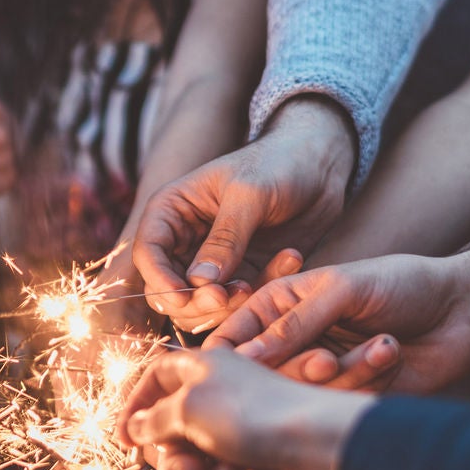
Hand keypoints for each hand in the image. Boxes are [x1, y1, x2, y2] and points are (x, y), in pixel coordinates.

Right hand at [121, 348, 376, 469]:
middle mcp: (226, 399)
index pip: (158, 378)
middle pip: (177, 435)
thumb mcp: (189, 408)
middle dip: (174, 461)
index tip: (123, 440)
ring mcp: (248, 435)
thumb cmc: (255, 413)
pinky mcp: (267, 468)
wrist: (322, 444)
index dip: (136, 407)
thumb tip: (136, 428)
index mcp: (207, 368)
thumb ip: (154, 420)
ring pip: (204, 469)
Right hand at [132, 97, 355, 333]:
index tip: (183, 297)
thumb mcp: (250, 193)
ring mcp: (214, 263)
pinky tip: (289, 261)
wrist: (321, 165)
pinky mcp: (243, 277)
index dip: (159, 279)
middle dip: (195, 301)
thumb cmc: (279, 163)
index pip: (148, 253)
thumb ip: (226, 238)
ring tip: (258, 283)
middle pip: (168, 290)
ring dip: (227, 306)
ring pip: (201, 307)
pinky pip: (240, 303)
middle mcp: (186, 241)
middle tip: (227, 296)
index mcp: (172, 211)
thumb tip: (200, 282)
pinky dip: (262, 294)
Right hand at [206, 254, 469, 392]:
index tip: (234, 372)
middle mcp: (292, 343)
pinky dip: (368, 380)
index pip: (232, 337)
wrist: (463, 311)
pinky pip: (338, 404)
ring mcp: (320, 373)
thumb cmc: (402, 284)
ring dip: (345, 374)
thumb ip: (293, 324)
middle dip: (300, 370)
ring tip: (383, 344)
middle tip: (328, 360)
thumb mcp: (343, 290)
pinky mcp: (348, 397)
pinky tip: (394, 353)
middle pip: (263, 377)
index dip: (228, 357)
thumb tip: (243, 359)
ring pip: (303, 394)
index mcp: (278, 306)